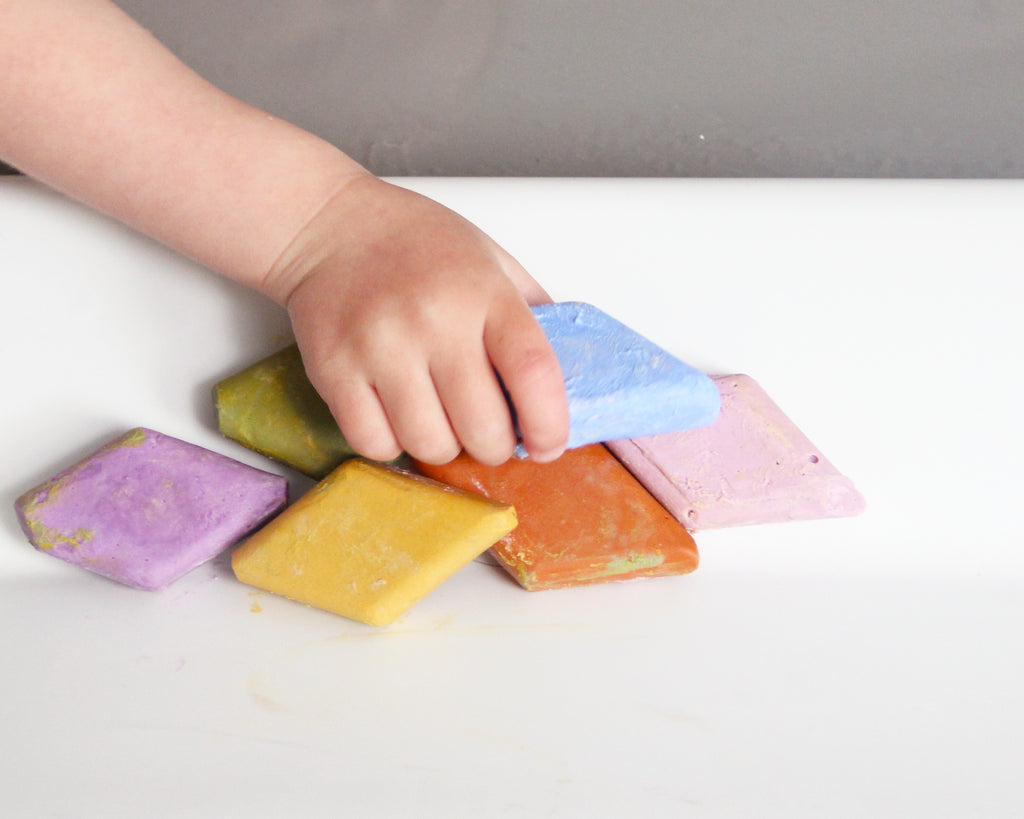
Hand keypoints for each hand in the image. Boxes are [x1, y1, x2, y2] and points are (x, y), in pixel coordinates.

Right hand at [265, 174, 568, 465]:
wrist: (328, 225)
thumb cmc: (415, 243)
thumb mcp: (491, 259)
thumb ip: (530, 314)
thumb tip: (569, 377)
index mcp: (484, 292)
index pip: (534, 373)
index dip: (548, 424)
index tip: (547, 445)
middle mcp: (434, 320)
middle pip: (483, 427)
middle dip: (493, 445)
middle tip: (485, 429)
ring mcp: (380, 347)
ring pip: (430, 445)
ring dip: (442, 445)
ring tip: (437, 417)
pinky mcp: (333, 370)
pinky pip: (374, 444)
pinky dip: (391, 443)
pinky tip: (396, 415)